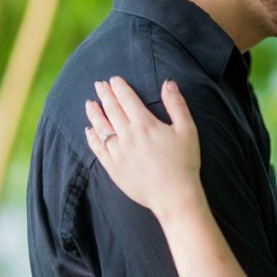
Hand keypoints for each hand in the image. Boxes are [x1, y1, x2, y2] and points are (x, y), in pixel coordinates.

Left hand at [85, 76, 202, 220]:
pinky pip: (98, 148)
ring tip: (89, 103)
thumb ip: (176, 104)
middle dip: (105, 95)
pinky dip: (92, 137)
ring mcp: (117, 152)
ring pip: (101, 127)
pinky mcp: (113, 168)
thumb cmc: (184, 163)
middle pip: (112, 109)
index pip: (127, 99)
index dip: (119, 87)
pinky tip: (89, 130)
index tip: (114, 79)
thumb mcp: (187, 130)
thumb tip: (168, 82)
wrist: (173, 196)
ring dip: (94, 113)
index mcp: (145, 124)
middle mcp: (127, 136)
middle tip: (98, 84)